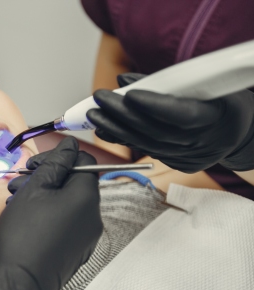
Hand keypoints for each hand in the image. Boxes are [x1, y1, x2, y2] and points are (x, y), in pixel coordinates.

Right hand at [0, 137, 102, 289]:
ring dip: (44, 196)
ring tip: (17, 200)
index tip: (37, 164)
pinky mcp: (77, 250)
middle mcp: (93, 217)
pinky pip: (66, 222)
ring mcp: (86, 237)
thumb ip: (55, 164)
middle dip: (46, 177)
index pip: (84, 162)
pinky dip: (48, 214)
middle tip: (21, 181)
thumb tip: (70, 146)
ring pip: (67, 203)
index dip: (59, 158)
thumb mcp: (34, 191)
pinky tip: (26, 218)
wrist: (19, 285)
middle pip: (74, 183)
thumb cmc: (23, 238)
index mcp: (86, 198)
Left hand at [87, 73, 253, 172]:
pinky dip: (125, 140)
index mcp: (216, 118)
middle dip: (123, 115)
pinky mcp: (179, 165)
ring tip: (95, 116)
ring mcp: (190, 158)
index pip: (180, 114)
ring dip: (117, 130)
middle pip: (155, 131)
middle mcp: (201, 143)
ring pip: (147, 145)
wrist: (236, 132)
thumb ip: (166, 83)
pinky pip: (147, 151)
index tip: (128, 94)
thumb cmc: (222, 102)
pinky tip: (106, 130)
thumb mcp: (207, 84)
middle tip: (99, 101)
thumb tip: (123, 81)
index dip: (153, 105)